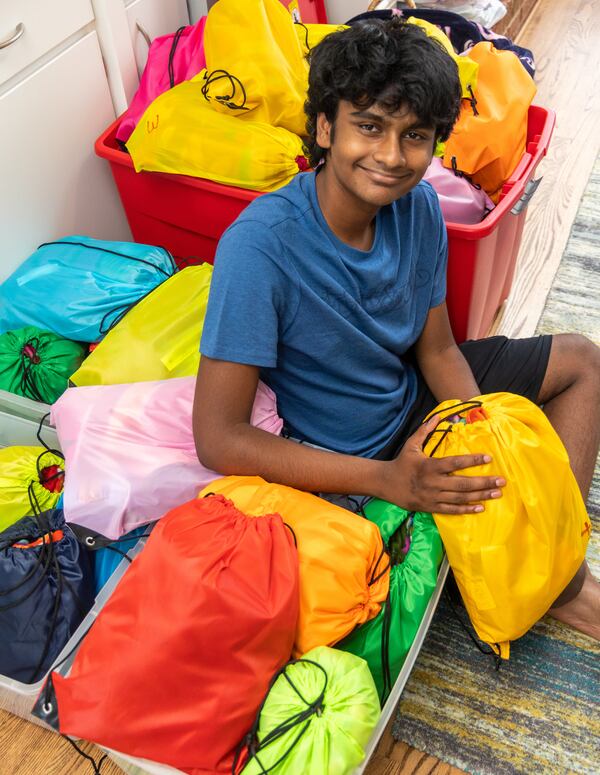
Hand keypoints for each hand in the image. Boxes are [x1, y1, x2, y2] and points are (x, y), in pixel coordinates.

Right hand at [376, 414, 505, 514]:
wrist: (386, 484)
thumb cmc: (401, 462)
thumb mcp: (411, 444)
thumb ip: (425, 430)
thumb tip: (439, 414)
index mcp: (430, 466)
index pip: (455, 463)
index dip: (472, 460)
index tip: (488, 458)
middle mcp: (433, 482)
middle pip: (463, 484)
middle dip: (484, 482)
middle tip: (502, 481)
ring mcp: (433, 496)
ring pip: (460, 498)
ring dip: (480, 496)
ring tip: (496, 493)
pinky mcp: (431, 507)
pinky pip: (452, 509)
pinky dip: (466, 509)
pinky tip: (480, 507)